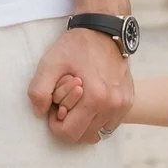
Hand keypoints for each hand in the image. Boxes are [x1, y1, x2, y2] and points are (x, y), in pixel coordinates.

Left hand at [31, 26, 132, 146]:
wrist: (104, 30)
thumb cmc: (75, 47)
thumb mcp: (49, 64)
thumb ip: (39, 92)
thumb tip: (40, 114)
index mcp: (95, 99)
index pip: (70, 134)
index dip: (56, 125)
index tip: (54, 108)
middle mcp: (113, 105)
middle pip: (84, 137)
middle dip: (70, 124)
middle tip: (65, 104)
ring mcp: (123, 104)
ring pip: (98, 132)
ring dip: (84, 123)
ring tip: (79, 102)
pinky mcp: (128, 101)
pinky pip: (110, 124)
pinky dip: (97, 118)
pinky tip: (90, 101)